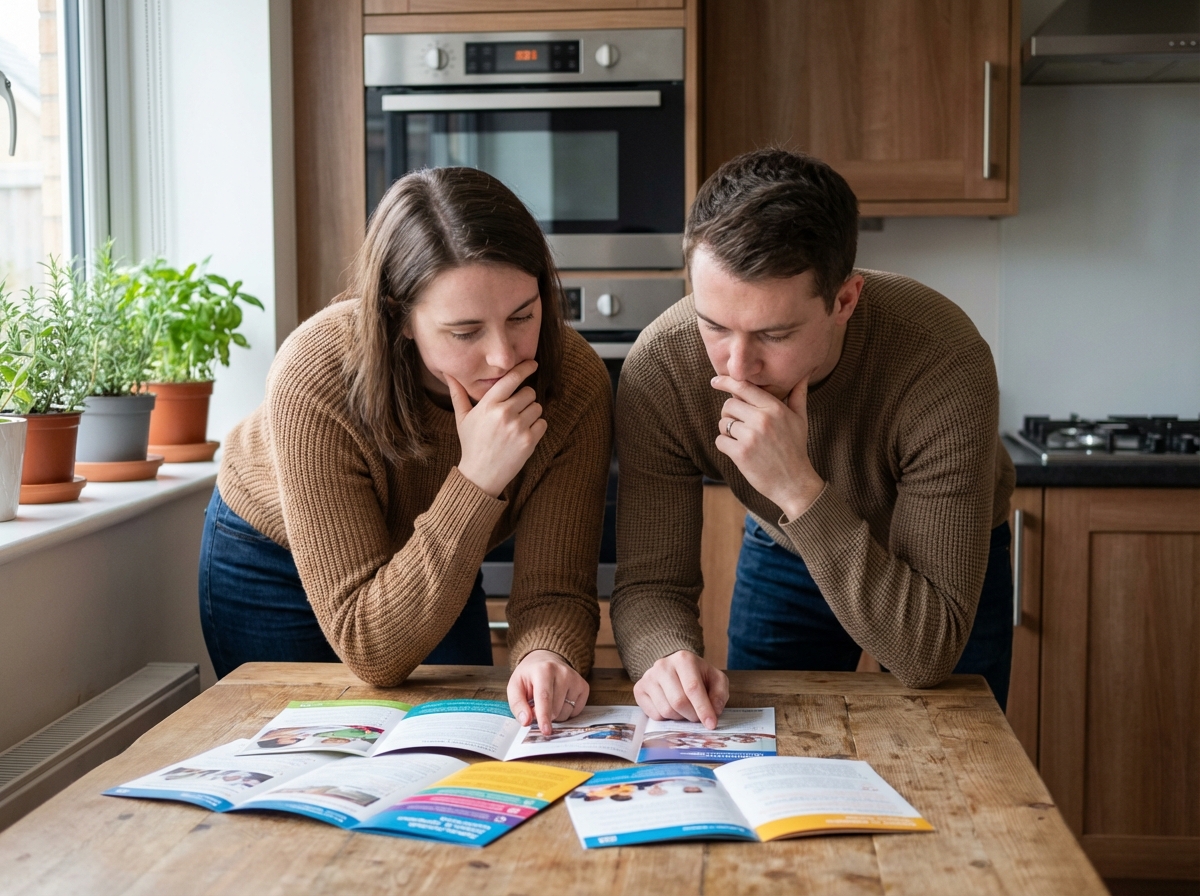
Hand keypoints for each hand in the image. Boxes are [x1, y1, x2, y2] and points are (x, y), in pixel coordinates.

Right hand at [449, 358, 547, 497]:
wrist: (480, 475)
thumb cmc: (471, 444)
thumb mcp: (462, 418)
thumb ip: (458, 394)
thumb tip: (448, 373)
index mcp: (488, 405)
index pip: (511, 378)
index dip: (525, 368)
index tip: (533, 363)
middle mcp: (504, 413)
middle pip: (529, 392)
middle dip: (525, 399)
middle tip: (515, 410)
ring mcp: (518, 428)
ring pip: (537, 407)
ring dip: (531, 413)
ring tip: (517, 425)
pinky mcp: (529, 441)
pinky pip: (543, 423)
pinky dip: (537, 427)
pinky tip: (523, 435)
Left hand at [507, 649, 589, 734]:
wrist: (546, 660)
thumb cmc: (529, 676)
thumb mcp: (515, 686)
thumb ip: (518, 704)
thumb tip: (526, 721)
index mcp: (543, 670)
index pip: (544, 697)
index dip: (544, 716)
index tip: (545, 730)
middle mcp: (563, 673)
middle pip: (555, 709)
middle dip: (544, 715)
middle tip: (537, 703)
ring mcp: (576, 679)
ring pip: (565, 713)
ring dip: (555, 714)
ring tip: (550, 699)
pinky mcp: (584, 687)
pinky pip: (575, 712)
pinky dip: (565, 711)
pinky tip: (560, 699)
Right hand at [633, 650, 728, 728]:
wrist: (675, 668)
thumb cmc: (698, 676)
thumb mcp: (715, 680)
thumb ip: (719, 694)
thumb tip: (714, 711)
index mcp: (684, 659)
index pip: (693, 688)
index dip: (703, 709)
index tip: (711, 724)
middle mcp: (663, 665)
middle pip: (678, 701)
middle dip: (692, 715)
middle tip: (698, 717)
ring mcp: (648, 677)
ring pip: (666, 710)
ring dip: (679, 717)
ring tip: (685, 710)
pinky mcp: (639, 689)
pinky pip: (654, 715)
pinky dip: (666, 718)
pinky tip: (671, 707)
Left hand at [712, 375, 824, 519]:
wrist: (794, 483)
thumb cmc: (796, 449)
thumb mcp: (800, 419)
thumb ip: (798, 395)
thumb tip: (804, 374)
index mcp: (774, 408)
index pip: (744, 387)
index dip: (726, 381)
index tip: (716, 381)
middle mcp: (762, 419)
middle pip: (729, 404)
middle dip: (730, 413)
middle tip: (740, 425)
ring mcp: (750, 436)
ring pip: (723, 422)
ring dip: (728, 431)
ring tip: (744, 440)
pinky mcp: (740, 453)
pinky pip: (720, 440)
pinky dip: (725, 445)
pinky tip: (740, 452)